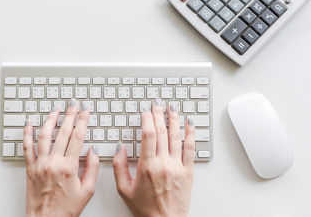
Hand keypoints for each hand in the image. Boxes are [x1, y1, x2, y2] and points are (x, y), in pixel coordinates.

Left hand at [24, 99, 99, 216]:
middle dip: (69, 115)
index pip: (78, 137)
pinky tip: (29, 123)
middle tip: (73, 104)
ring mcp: (40, 164)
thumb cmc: (66, 209)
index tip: (85, 111)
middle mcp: (53, 163)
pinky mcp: (29, 168)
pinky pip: (27, 147)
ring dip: (50, 120)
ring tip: (56, 110)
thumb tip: (93, 150)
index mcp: (69, 167)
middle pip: (63, 132)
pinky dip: (27, 133)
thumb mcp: (87, 191)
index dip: (82, 121)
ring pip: (44, 135)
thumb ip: (92, 168)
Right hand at [113, 99, 194, 216]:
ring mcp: (178, 166)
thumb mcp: (124, 189)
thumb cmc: (145, 208)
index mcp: (147, 166)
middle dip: (159, 115)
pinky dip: (190, 134)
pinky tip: (190, 124)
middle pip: (162, 132)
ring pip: (176, 137)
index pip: (148, 135)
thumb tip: (120, 148)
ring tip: (172, 108)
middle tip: (157, 104)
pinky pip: (190, 148)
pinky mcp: (188, 171)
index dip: (147, 120)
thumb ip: (119, 166)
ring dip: (174, 120)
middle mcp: (164, 163)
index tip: (145, 112)